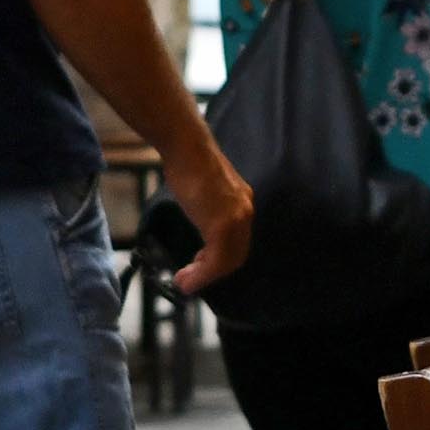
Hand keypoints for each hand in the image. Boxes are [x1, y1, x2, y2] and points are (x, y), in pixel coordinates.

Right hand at [162, 140, 257, 294]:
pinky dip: (201, 274)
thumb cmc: (188, 162)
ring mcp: (236, 219)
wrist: (186, 147)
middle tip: (191, 280)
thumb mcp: (205, 189)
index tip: (201, 265)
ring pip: (226, 261)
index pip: (238, 241)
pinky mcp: (222, 225)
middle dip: (212, 272)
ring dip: (205, 277)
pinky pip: (216, 259)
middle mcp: (245, 212)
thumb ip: (209, 207)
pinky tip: (186, 278)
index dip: (220, 259)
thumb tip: (199, 218)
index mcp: (242, 203)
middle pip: (235, 255)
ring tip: (185, 283)